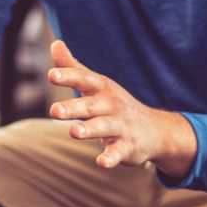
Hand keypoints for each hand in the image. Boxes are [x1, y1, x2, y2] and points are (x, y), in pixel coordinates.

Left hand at [46, 40, 195, 176]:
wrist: (154, 130)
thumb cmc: (114, 104)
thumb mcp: (96, 84)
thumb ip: (73, 67)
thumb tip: (55, 43)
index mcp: (101, 88)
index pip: (83, 79)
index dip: (68, 76)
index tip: (52, 75)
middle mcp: (111, 104)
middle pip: (90, 105)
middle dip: (72, 108)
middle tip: (53, 111)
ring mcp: (121, 125)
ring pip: (103, 127)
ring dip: (89, 129)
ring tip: (73, 132)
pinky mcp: (129, 146)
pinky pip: (119, 152)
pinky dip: (111, 157)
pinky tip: (101, 162)